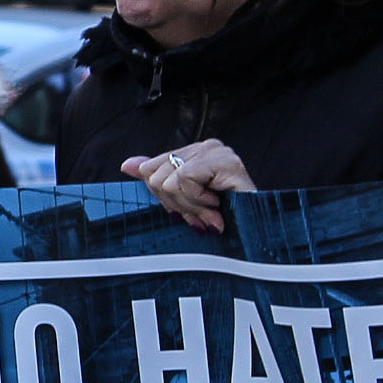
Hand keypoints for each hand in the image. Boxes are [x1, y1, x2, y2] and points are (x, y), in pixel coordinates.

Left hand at [121, 139, 254, 233]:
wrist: (255, 236)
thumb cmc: (224, 220)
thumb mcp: (183, 202)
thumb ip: (156, 179)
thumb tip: (127, 165)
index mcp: (195, 153)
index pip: (151, 168)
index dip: (165, 198)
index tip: (188, 212)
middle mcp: (206, 146)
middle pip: (156, 175)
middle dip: (177, 204)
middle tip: (202, 214)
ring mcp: (218, 151)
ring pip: (168, 180)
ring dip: (191, 207)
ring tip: (212, 212)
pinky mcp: (226, 161)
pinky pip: (185, 180)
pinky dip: (198, 201)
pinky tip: (217, 204)